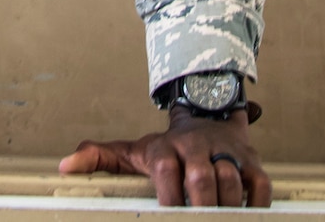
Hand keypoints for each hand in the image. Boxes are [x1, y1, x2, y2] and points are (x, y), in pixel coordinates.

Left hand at [58, 106, 271, 207]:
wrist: (207, 113)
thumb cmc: (167, 146)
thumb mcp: (132, 150)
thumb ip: (99, 158)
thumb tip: (65, 167)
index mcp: (165, 148)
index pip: (166, 171)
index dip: (168, 197)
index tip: (168, 216)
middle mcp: (196, 148)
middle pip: (202, 180)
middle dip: (201, 208)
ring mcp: (226, 153)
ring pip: (231, 182)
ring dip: (227, 207)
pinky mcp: (251, 161)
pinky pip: (259, 185)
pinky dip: (256, 204)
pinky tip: (246, 217)